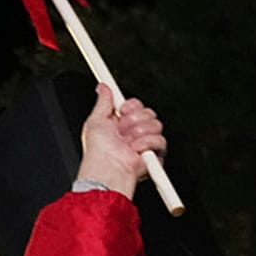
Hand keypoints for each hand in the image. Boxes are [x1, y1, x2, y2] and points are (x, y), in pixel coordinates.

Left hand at [73, 83, 166, 198]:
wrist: (108, 167)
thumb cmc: (98, 150)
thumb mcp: (95, 120)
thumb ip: (103, 102)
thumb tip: (103, 87)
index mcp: (120, 123)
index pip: (136, 105)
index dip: (131, 105)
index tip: (122, 109)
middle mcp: (134, 131)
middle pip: (148, 112)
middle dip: (134, 119)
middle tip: (123, 128)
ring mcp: (145, 142)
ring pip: (156, 124)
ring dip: (139, 131)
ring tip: (128, 141)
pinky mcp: (155, 154)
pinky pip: (160, 140)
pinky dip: (146, 144)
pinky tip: (135, 149)